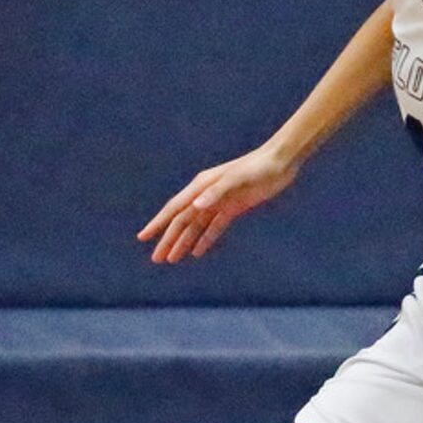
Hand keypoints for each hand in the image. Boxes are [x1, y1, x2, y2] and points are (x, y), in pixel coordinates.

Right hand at [137, 144, 297, 263]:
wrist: (279, 162)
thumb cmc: (257, 167)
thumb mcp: (237, 178)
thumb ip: (216, 192)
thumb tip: (195, 206)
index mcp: (201, 186)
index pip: (174, 209)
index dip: (158, 224)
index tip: (143, 237)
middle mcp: (206, 195)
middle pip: (182, 221)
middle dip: (168, 240)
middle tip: (156, 259)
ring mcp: (219, 202)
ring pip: (196, 227)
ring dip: (183, 243)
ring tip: (172, 260)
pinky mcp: (233, 208)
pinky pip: (214, 227)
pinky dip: (205, 239)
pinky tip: (197, 252)